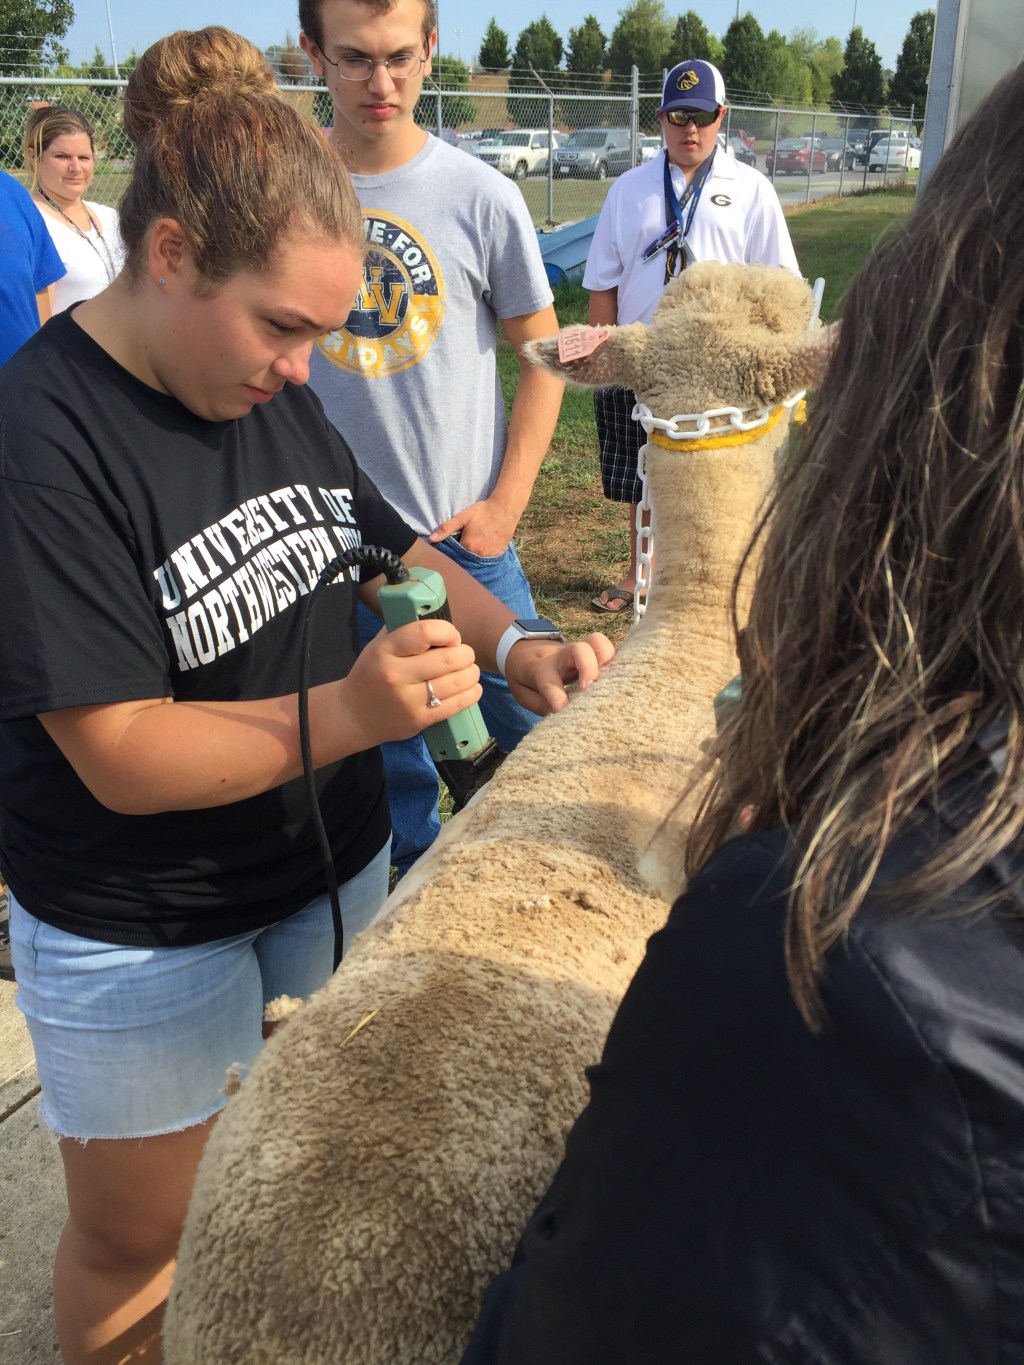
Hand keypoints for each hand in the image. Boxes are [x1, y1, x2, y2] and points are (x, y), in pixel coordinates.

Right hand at [340, 619, 481, 747]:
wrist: (353, 715)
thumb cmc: (372, 674)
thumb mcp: (378, 646)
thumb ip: (404, 630)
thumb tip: (437, 616)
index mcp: (385, 651)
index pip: (425, 633)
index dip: (447, 632)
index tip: (452, 636)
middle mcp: (396, 675)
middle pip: (448, 659)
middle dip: (465, 654)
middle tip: (464, 654)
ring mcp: (408, 700)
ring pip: (457, 682)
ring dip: (471, 673)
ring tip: (469, 670)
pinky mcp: (419, 720)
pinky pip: (456, 705)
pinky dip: (471, 693)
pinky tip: (472, 687)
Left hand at [428, 497, 517, 557]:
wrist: (505, 508)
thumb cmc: (483, 511)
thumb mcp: (463, 517)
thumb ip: (446, 528)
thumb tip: (431, 539)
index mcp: (468, 546)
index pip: (455, 555)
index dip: (453, 550)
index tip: (454, 545)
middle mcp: (479, 554)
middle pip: (466, 559)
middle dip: (462, 555)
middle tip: (466, 542)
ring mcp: (490, 556)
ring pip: (477, 560)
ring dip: (473, 556)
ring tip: (475, 545)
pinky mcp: (498, 554)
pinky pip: (488, 559)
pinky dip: (484, 556)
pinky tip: (484, 546)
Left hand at [503, 633, 615, 715]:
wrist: (525, 651)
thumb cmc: (527, 678)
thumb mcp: (524, 695)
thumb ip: (542, 706)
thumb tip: (565, 718)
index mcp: (540, 669)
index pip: (548, 680)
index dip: (556, 695)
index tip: (562, 709)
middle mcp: (563, 657)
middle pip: (580, 649)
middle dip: (588, 668)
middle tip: (590, 688)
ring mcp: (580, 653)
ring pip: (599, 643)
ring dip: (609, 660)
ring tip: (613, 681)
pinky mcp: (593, 654)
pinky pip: (608, 651)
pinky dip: (618, 662)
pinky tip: (623, 679)